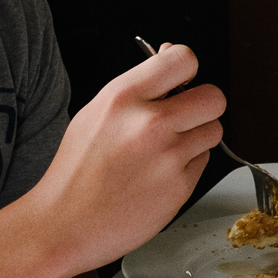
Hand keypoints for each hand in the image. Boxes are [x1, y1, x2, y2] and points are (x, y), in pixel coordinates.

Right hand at [25, 43, 224, 273]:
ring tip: (164, 150)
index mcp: (124, 97)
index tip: (182, 80)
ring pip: (213, 130)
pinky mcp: (180, 188)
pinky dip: (187, 166)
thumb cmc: (77, 170)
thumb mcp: (96, 112)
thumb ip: (138, 85)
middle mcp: (150, 123)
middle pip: (214, 97)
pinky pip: (203, 163)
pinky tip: (158, 175)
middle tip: (185, 116)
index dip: (187, 69)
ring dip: (197, 137)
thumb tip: (170, 54)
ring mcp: (168, 157)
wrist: (64, 224)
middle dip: (204, 105)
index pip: (184, 59)